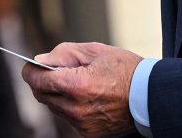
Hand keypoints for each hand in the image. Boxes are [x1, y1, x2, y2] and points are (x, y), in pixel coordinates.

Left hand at [22, 42, 141, 137]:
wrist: (151, 97)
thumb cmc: (126, 70)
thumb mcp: (96, 52)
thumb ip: (64, 54)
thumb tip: (41, 60)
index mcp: (76, 85)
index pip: (37, 81)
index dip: (30, 71)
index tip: (30, 66)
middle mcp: (75, 108)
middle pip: (42, 96)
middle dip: (43, 82)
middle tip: (55, 71)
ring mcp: (82, 124)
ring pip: (55, 108)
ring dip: (58, 95)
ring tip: (77, 83)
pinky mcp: (89, 133)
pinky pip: (70, 119)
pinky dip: (72, 107)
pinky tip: (88, 97)